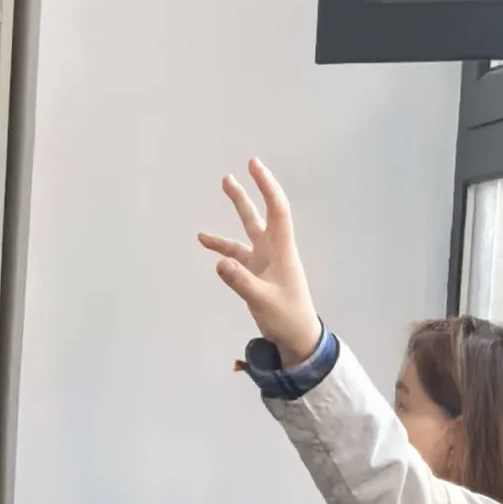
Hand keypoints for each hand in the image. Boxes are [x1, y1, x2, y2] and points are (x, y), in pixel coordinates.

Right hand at [199, 159, 321, 365]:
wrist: (297, 338)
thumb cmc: (288, 318)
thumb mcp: (263, 301)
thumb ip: (241, 281)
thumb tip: (220, 261)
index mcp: (282, 251)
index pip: (277, 210)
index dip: (266, 186)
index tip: (254, 165)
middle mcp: (273, 250)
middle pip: (260, 214)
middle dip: (249, 192)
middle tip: (233, 173)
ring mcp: (264, 261)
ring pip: (247, 230)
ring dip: (237, 208)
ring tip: (224, 184)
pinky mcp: (256, 274)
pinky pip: (236, 256)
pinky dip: (222, 247)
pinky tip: (204, 241)